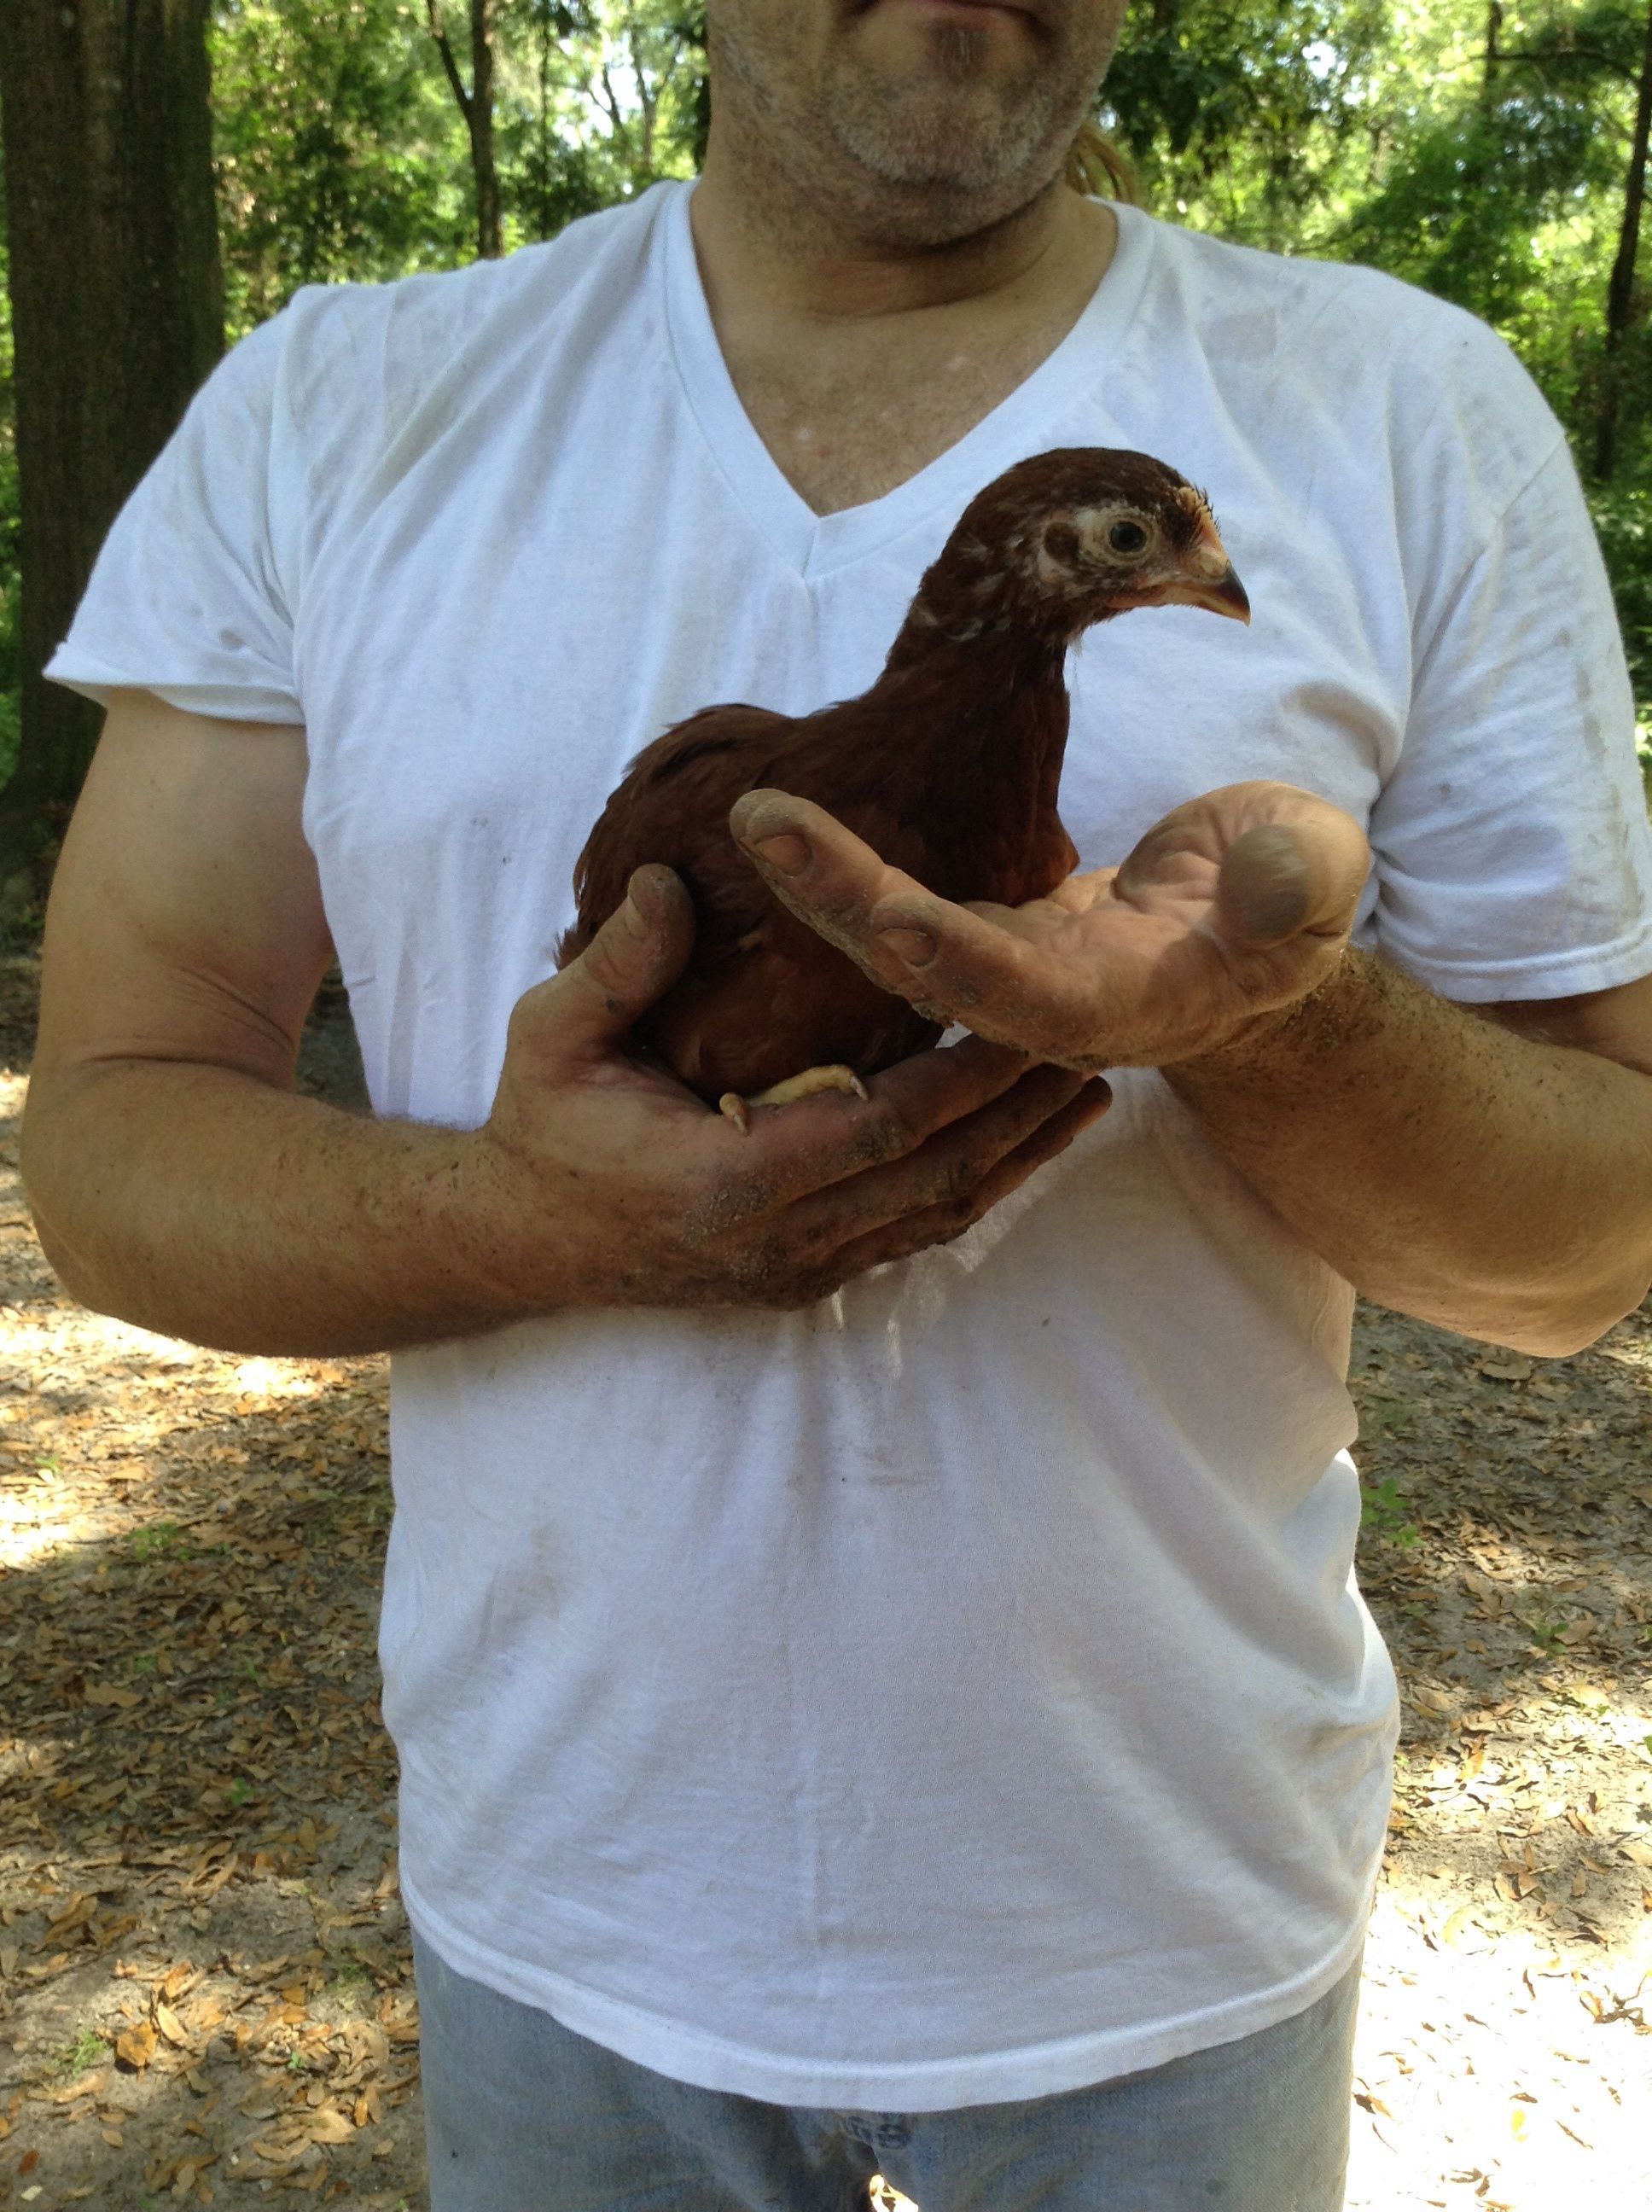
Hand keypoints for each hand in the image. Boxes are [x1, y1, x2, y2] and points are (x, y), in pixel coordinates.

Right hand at [470, 864, 1110, 1310]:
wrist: (527, 1240)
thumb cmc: (546, 1127)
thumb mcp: (553, 1036)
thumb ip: (616, 965)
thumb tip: (670, 884)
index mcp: (725, 1183)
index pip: (876, 1132)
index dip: (959, 1083)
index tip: (1023, 1025)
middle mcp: (777, 1242)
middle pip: (931, 1180)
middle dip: (1015, 1118)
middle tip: (1089, 1050)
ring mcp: (798, 1272)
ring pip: (935, 1218)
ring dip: (1015, 1160)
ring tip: (1086, 1096)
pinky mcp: (808, 1279)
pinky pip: (911, 1236)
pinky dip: (974, 1189)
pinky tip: (1019, 1146)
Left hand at [730, 782, 1370, 1072]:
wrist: (1252, 940)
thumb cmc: (1293, 906)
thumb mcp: (1319, 880)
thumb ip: (1301, 878)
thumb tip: (1270, 876)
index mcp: (1118, 1003)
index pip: (1021, 989)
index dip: (955, 954)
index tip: (884, 910)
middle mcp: (1041, 1006)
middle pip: (926, 967)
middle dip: (844, 899)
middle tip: (764, 824)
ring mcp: (1005, 972)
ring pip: (897, 940)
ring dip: (825, 881)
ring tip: (755, 814)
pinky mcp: (987, 932)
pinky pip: (900, 909)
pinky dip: (844, 871)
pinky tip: (781, 828)